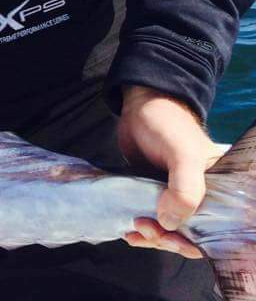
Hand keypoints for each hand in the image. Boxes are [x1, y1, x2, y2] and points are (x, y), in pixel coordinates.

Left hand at [118, 85, 225, 259]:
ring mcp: (174, 196)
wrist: (140, 105)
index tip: (171, 238)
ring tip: (134, 227)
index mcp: (217, 192)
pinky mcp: (153, 193)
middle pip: (187, 236)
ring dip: (151, 237)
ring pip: (167, 231)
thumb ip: (185, 189)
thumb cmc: (168, 125)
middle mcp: (199, 198)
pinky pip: (150, 221)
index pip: (213, 230)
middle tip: (145, 228)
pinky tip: (129, 231)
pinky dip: (140, 230)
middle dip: (166, 240)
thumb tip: (169, 223)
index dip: (192, 241)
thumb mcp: (183, 155)